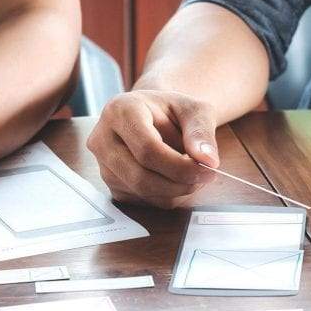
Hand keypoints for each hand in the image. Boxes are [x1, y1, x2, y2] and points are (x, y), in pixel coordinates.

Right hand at [87, 90, 219, 208]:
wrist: (153, 114)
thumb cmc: (171, 110)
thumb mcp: (194, 109)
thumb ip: (201, 131)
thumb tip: (207, 160)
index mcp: (121, 110)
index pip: (147, 149)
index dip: (180, 166)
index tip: (208, 169)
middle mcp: (103, 137)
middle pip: (140, 176)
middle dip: (179, 183)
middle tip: (204, 177)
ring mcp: (103, 163)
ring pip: (141, 192)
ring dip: (175, 191)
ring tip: (192, 174)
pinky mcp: (109, 183)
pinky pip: (140, 200)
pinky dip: (165, 196)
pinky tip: (175, 178)